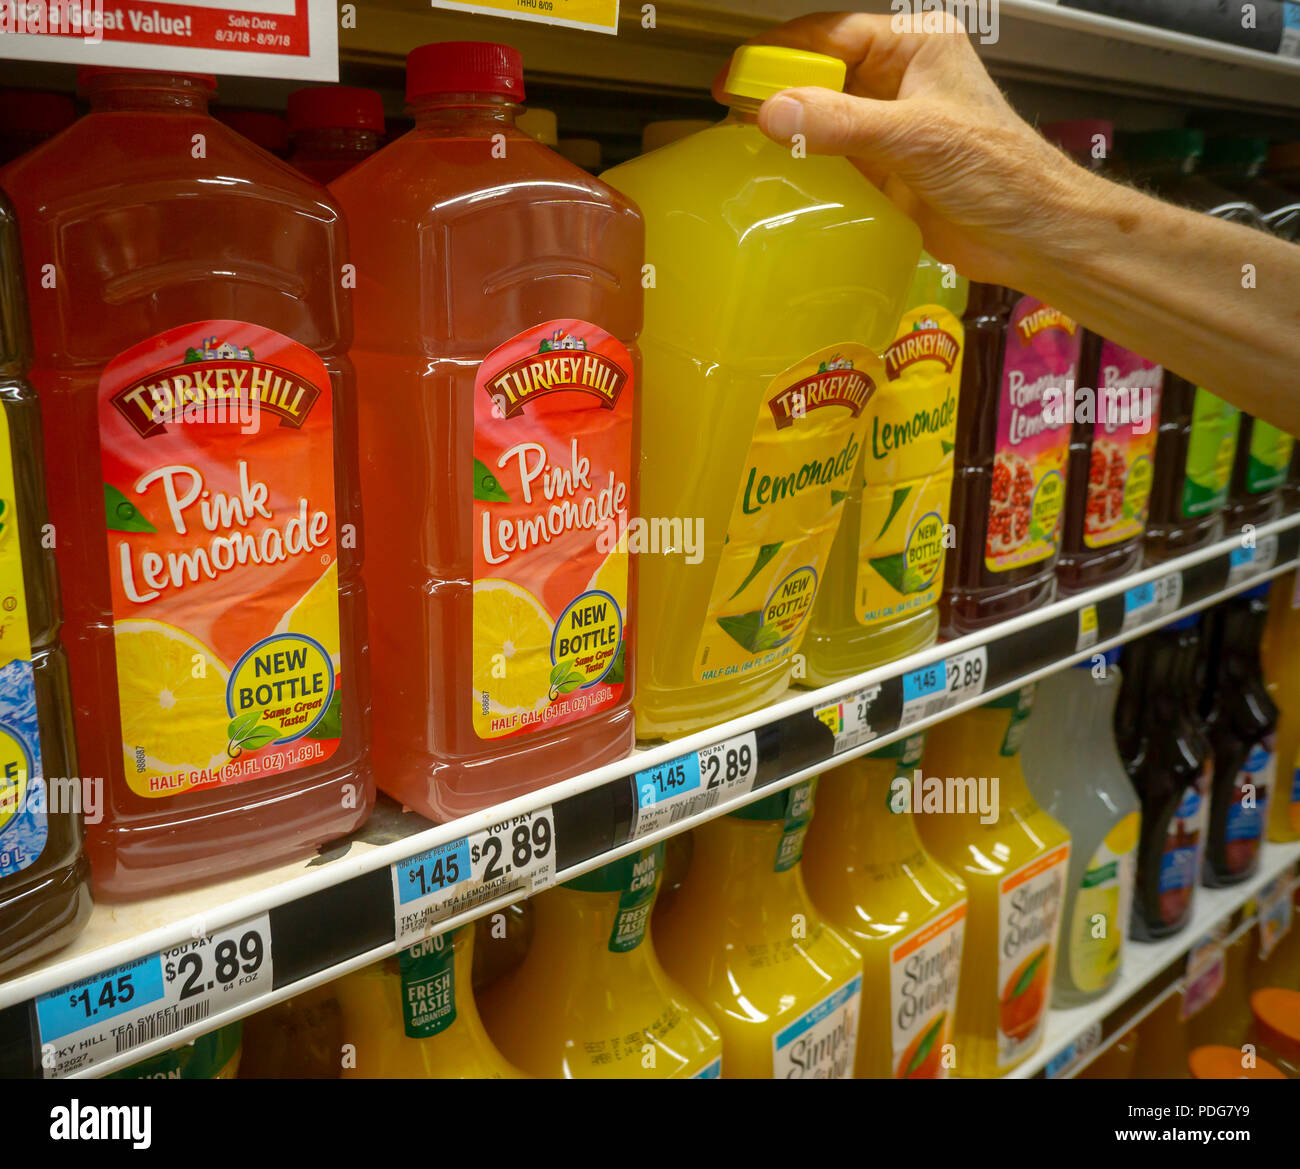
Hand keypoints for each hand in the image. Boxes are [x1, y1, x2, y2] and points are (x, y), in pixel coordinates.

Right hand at [722, 12, 1102, 286]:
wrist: (1032, 236)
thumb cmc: (997, 172)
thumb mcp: (916, 138)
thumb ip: (841, 123)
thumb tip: (770, 112)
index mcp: (915, 45)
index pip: (831, 34)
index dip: (778, 53)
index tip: (732, 79)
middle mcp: (900, 78)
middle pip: (821, 73)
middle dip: (777, 89)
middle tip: (728, 113)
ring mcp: (891, 126)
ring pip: (823, 116)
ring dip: (788, 130)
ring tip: (739, 145)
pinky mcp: (886, 170)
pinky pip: (833, 159)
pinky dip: (804, 166)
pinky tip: (775, 178)